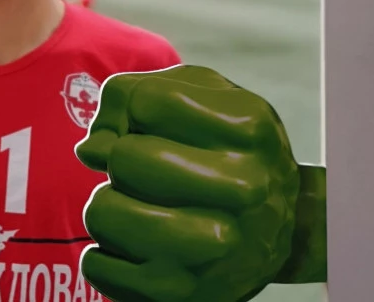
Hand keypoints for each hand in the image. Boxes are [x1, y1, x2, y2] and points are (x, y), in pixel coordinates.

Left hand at [75, 65, 318, 301]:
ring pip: (102, 212)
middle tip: (143, 174)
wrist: (284, 231)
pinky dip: (102, 254)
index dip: (128, 113)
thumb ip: (134, 93)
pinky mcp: (180, 296)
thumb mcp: (202, 97)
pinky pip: (95, 266)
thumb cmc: (226, 149)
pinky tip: (137, 248)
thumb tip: (90, 148)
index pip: (143, 102)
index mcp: (248, 128)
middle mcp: (244, 188)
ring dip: (107, 206)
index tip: (142, 128)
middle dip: (118, 160)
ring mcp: (214, 249)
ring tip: (137, 208)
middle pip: (122, 157)